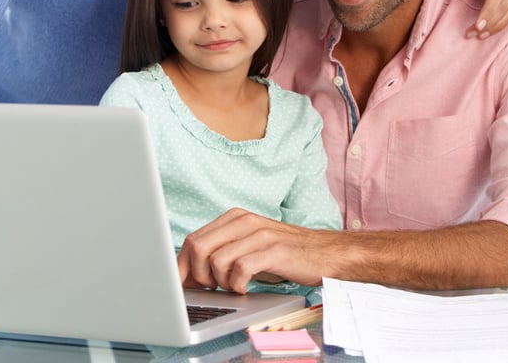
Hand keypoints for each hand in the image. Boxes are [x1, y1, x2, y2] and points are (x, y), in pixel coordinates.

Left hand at [176, 208, 336, 292]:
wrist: (325, 253)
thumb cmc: (284, 254)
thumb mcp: (249, 246)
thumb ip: (221, 251)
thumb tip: (188, 274)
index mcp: (234, 217)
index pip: (192, 240)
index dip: (182, 267)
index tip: (183, 286)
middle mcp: (244, 221)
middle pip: (198, 248)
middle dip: (197, 276)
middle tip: (210, 289)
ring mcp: (259, 234)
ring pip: (216, 260)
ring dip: (218, 283)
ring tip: (232, 288)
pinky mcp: (274, 250)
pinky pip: (240, 269)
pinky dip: (237, 285)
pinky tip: (246, 289)